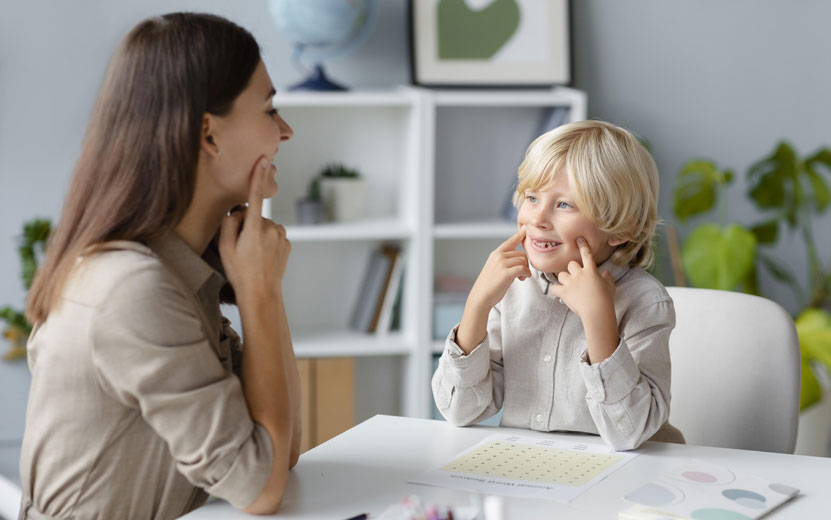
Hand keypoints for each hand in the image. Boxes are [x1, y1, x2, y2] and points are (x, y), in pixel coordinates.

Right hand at [218, 156, 290, 300]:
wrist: (261, 293)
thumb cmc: (240, 272)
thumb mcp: (225, 247)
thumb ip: (229, 223)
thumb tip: (237, 210)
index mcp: (254, 228)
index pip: (255, 197)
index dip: (257, 177)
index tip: (263, 159)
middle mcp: (272, 228)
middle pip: (255, 216)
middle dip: (247, 225)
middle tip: (241, 247)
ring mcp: (282, 236)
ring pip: (265, 226)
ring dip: (257, 234)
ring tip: (252, 254)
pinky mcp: (287, 244)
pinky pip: (273, 236)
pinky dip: (267, 241)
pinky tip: (262, 256)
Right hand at [467, 228, 530, 311]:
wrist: (481, 296)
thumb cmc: (489, 284)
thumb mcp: (494, 267)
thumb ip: (505, 261)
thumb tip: (519, 260)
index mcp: (496, 254)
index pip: (510, 241)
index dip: (519, 235)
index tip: (526, 229)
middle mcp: (498, 256)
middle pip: (521, 253)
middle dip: (525, 263)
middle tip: (522, 273)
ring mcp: (501, 264)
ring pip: (523, 260)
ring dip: (526, 269)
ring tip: (521, 277)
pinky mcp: (506, 273)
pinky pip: (523, 268)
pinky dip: (526, 273)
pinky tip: (523, 278)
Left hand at [549, 237, 615, 321]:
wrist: (597, 312)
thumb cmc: (606, 300)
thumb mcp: (610, 286)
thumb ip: (607, 278)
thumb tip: (606, 273)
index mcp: (591, 270)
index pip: (587, 254)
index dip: (583, 246)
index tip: (579, 239)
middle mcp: (579, 274)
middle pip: (571, 264)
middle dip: (573, 270)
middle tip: (576, 278)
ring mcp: (571, 283)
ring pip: (561, 275)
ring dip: (564, 279)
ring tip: (569, 286)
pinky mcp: (564, 292)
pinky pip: (554, 287)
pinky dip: (556, 289)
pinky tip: (559, 292)